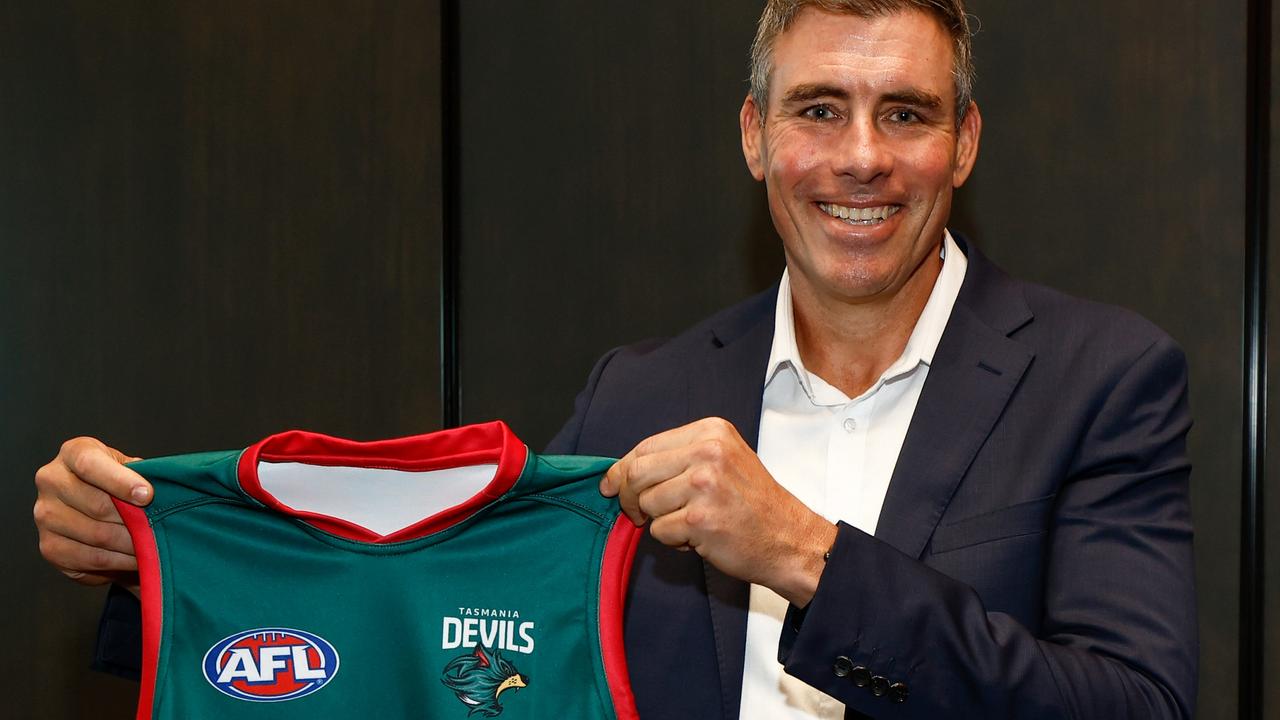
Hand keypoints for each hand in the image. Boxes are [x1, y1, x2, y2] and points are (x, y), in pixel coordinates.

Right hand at [33, 437, 150, 595]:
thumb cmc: (118, 481)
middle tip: (158, 528)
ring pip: (97, 535)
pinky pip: (90, 558)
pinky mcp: (49, 546)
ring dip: (131, 544)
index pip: (90, 464)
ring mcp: (45, 515)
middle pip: (97, 505)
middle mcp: (51, 481)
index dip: (120, 481)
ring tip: (153, 545)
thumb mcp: (129, 467)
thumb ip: (141, 473)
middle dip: (134, 520)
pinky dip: (119, 561)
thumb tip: (155, 491)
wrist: (96, 506)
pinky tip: (135, 558)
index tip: (147, 495)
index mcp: (72, 453)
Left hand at [600, 417, 836, 605]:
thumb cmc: (752, 503)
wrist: (789, 538)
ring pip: (646, 503)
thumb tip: (619, 472)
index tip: (611, 484)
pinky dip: (673, 540)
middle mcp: (708, 452)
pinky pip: (659, 531)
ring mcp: (704, 485)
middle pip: (637, 472)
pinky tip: (698, 537)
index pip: (646, 446)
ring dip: (659, 521)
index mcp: (711, 432)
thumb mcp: (723, 461)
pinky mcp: (700, 519)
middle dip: (629, 497)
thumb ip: (678, 458)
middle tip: (638, 514)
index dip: (622, 469)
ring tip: (690, 523)